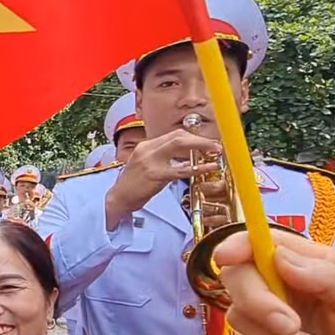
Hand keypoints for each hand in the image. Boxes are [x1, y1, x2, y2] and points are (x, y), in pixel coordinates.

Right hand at [105, 129, 220, 228]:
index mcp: (145, 146)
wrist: (118, 199)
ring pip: (179, 145)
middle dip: (200, 139)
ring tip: (216, 152)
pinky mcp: (154, 174)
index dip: (194, 137)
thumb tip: (186, 156)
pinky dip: (197, 167)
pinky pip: (180, 168)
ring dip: (201, 146)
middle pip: (178, 135)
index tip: (207, 143)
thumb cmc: (134, 185)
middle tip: (216, 145)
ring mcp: (150, 160)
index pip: (174, 135)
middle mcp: (147, 149)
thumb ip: (163, 157)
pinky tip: (208, 168)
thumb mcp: (146, 165)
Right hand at [217, 230, 334, 334]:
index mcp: (301, 265)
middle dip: (260, 304)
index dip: (237, 244)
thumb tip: (280, 258)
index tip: (228, 257)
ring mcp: (261, 320)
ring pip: (242, 322)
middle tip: (292, 327)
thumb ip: (326, 275)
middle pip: (236, 278)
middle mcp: (275, 287)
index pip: (257, 242)